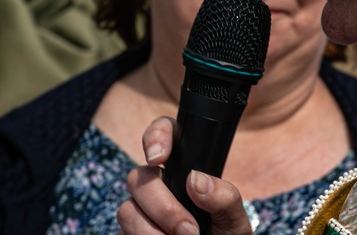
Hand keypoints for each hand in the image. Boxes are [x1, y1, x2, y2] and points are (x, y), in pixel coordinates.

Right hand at [118, 117, 253, 234]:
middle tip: (189, 230)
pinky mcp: (129, 232)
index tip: (159, 158)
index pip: (164, 132)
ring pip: (127, 209)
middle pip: (138, 177)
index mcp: (185, 168)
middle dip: (162, 207)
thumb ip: (224, 198)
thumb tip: (196, 180)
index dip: (156, 136)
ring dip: (152, 232)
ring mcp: (139, 210)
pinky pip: (122, 232)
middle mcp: (157, 185)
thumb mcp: (234, 219)